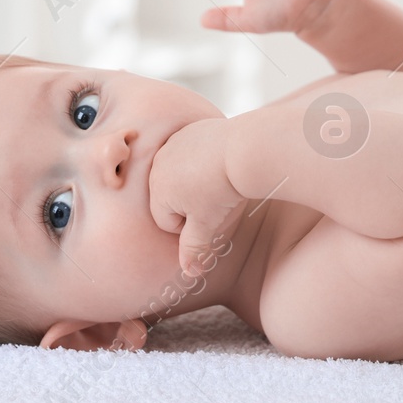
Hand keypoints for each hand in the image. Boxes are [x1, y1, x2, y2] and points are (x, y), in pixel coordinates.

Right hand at [149, 118, 244, 276]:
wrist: (245, 149)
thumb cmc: (224, 189)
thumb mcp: (208, 226)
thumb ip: (194, 250)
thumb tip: (189, 273)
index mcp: (157, 190)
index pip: (166, 221)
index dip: (190, 225)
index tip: (209, 216)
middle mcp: (158, 165)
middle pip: (170, 196)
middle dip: (190, 202)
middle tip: (216, 198)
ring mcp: (174, 143)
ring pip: (181, 173)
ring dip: (196, 180)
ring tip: (220, 180)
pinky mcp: (191, 129)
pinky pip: (192, 151)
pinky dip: (204, 158)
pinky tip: (222, 161)